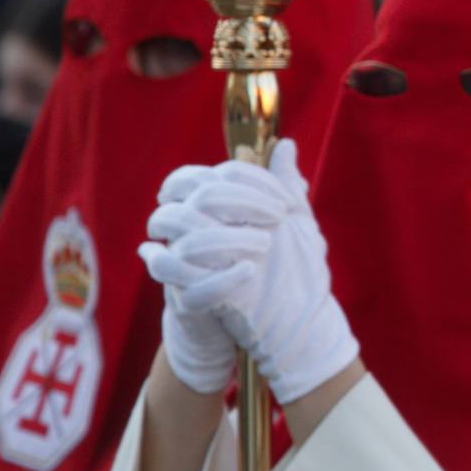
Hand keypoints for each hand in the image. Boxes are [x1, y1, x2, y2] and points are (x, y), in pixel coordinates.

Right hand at [139, 139, 358, 402]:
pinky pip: (191, 290)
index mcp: (207, 213)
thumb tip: (287, 145)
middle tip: (279, 216)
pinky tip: (249, 271)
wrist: (268, 325)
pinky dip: (219, 280)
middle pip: (195, 201)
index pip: (207, 176)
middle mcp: (188, 236)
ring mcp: (184, 269)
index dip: (247, 180)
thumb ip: (285, 188)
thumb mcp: (287, 226)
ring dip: (227, 239)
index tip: (284, 199)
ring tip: (266, 246)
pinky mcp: (188, 304)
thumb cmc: (274, 268)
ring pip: (183, 243)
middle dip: (240, 202)